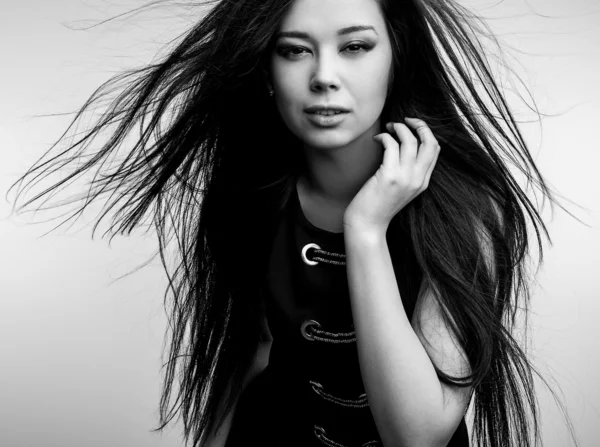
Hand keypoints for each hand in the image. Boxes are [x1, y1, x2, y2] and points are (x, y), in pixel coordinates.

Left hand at [342, 117, 440, 233]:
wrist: (368, 225)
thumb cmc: (378, 205)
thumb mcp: (400, 189)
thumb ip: (407, 172)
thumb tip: (403, 147)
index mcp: (423, 182)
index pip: (435, 149)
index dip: (425, 132)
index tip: (412, 126)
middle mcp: (418, 179)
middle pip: (429, 142)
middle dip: (419, 125)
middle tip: (404, 121)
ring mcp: (405, 178)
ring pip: (410, 140)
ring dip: (398, 128)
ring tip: (387, 128)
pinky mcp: (389, 176)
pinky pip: (392, 145)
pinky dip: (384, 137)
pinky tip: (376, 139)